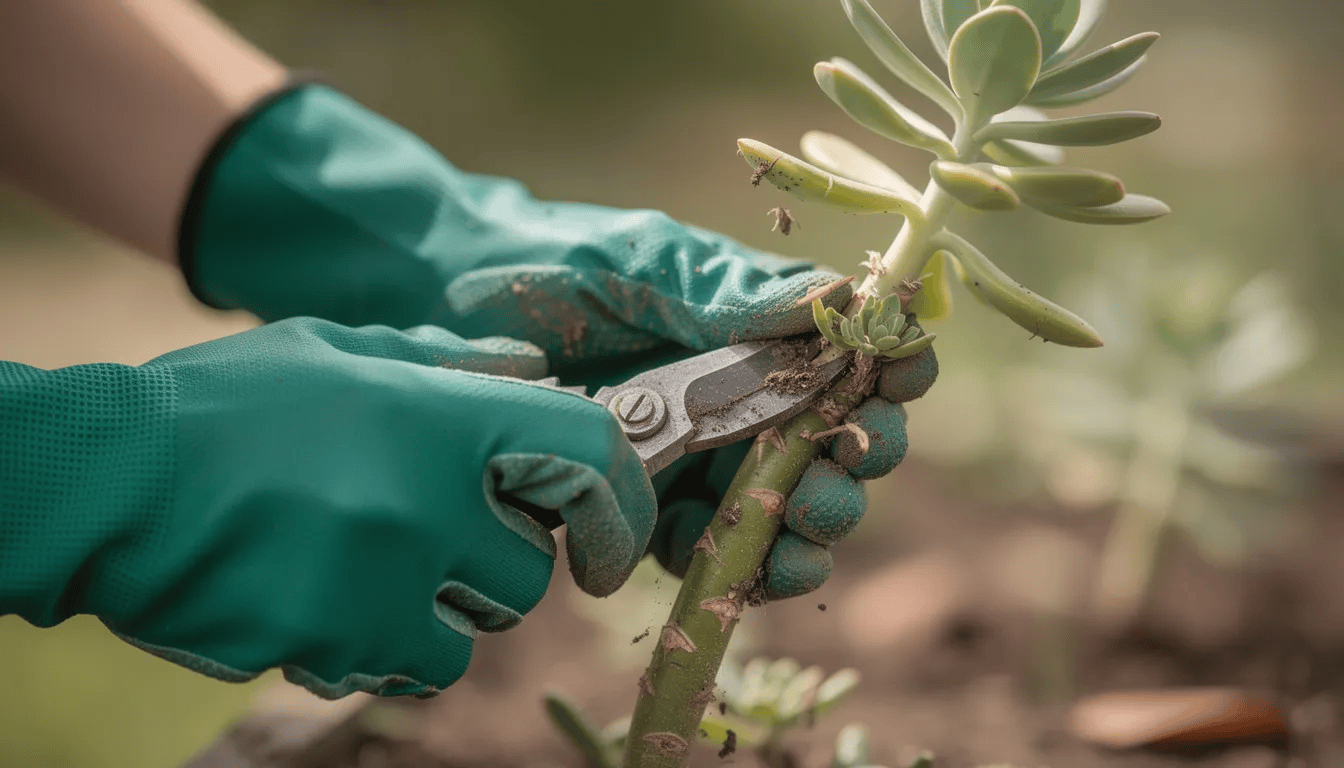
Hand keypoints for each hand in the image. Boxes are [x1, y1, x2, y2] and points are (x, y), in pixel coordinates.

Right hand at [0, 318, 655, 697]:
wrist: (108, 482)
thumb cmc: (226, 406)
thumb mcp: (339, 352)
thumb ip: (446, 363)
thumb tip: (532, 370)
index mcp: (442, 417)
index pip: (587, 457)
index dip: (617, 499)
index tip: (604, 535)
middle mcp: (427, 502)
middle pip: (529, 575)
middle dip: (495, 566)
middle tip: (438, 540)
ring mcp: (381, 582)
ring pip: (470, 636)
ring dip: (438, 616)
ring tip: (366, 571)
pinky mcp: (332, 644)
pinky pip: (396, 668)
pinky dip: (375, 650)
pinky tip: (319, 602)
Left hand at [182, 83, 937, 599]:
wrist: (440, 304)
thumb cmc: (549, 265)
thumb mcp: (641, 263)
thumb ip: (727, 291)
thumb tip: (836, 302)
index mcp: (756, 327)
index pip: (853, 353)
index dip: (890, 370)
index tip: (897, 384)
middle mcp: (741, 395)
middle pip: (834, 443)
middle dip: (852, 468)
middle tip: (833, 480)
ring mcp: (699, 455)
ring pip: (782, 509)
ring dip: (804, 534)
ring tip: (796, 542)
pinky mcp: (650, 506)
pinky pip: (708, 548)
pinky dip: (730, 566)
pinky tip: (734, 571)